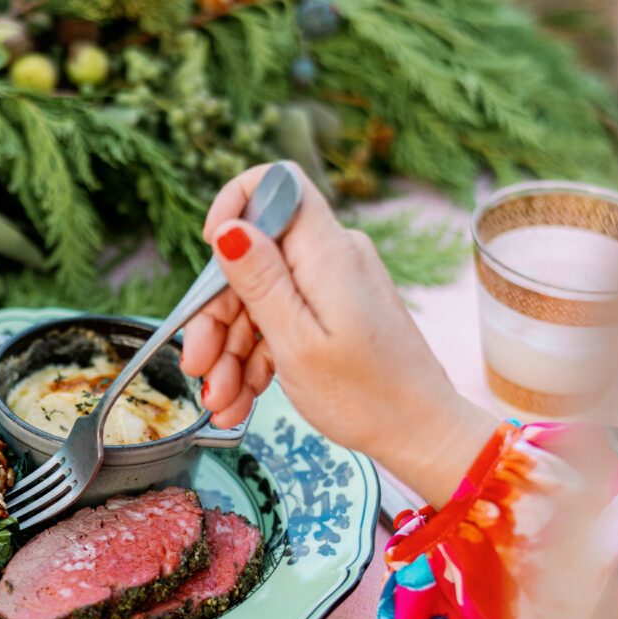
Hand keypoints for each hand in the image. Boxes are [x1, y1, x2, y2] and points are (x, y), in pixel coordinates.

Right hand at [181, 164, 496, 508]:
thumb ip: (260, 281)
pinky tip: (240, 400)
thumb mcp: (297, 342)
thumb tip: (229, 227)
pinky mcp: (333, 315)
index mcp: (326, 253)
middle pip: (254, 258)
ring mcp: (331, 288)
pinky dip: (256, 360)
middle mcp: (331, 259)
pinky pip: (280, 322)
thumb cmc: (366, 396)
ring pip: (259, 299)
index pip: (278, 184)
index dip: (235, 203)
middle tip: (198, 368)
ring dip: (231, 352)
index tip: (209, 248)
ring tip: (222, 404)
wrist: (419, 434)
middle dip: (218, 314)